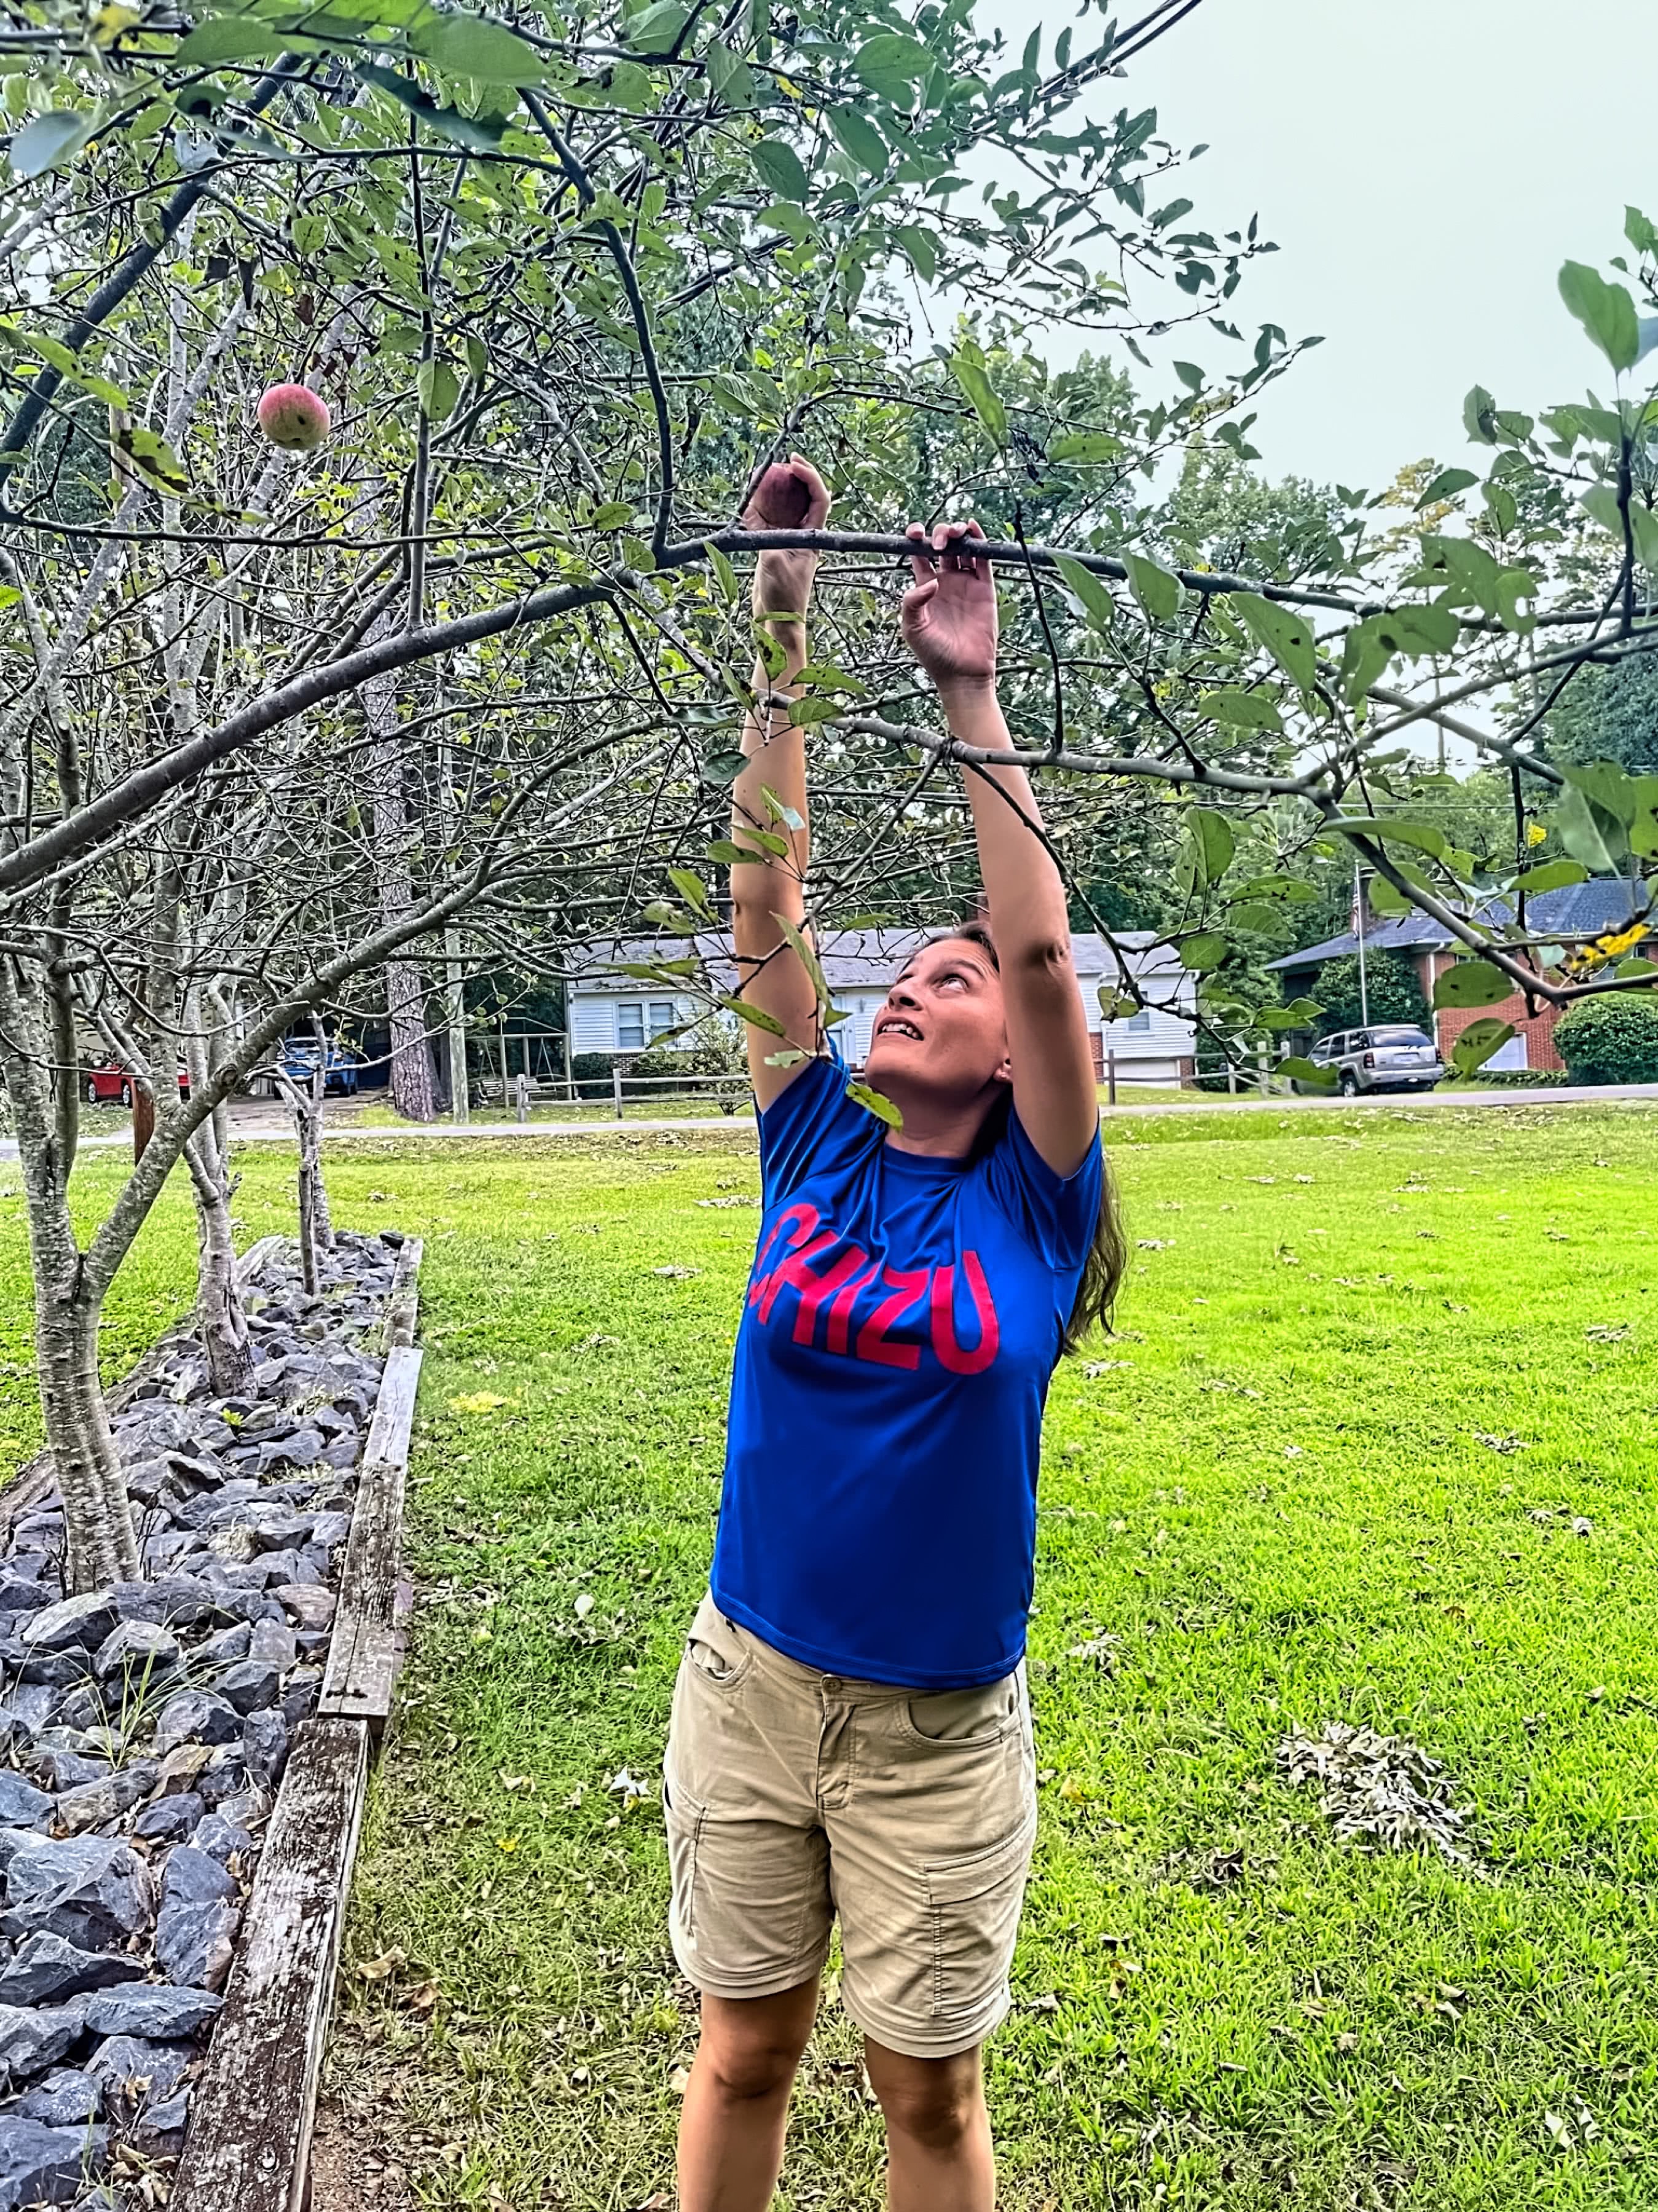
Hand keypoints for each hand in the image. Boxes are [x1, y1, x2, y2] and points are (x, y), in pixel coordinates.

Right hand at [744, 454, 829, 622]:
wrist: (778, 621)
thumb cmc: (786, 597)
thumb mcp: (775, 564)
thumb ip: (766, 538)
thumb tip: (754, 517)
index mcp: (813, 536)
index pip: (819, 498)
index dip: (810, 477)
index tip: (794, 463)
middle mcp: (802, 534)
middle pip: (802, 496)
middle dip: (792, 477)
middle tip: (779, 462)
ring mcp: (785, 539)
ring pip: (782, 505)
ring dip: (772, 489)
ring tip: (759, 473)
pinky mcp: (769, 547)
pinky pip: (763, 520)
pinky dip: (756, 506)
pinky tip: (748, 494)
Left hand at [900, 520, 997, 697]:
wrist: (962, 674)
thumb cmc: (934, 654)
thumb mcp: (913, 628)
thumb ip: (913, 602)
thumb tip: (932, 580)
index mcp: (924, 587)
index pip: (919, 554)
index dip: (916, 538)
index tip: (914, 533)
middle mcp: (945, 582)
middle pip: (942, 545)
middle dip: (940, 534)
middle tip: (939, 543)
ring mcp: (966, 583)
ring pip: (963, 548)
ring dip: (959, 533)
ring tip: (957, 532)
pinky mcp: (985, 589)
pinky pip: (983, 560)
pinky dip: (980, 541)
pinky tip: (973, 528)